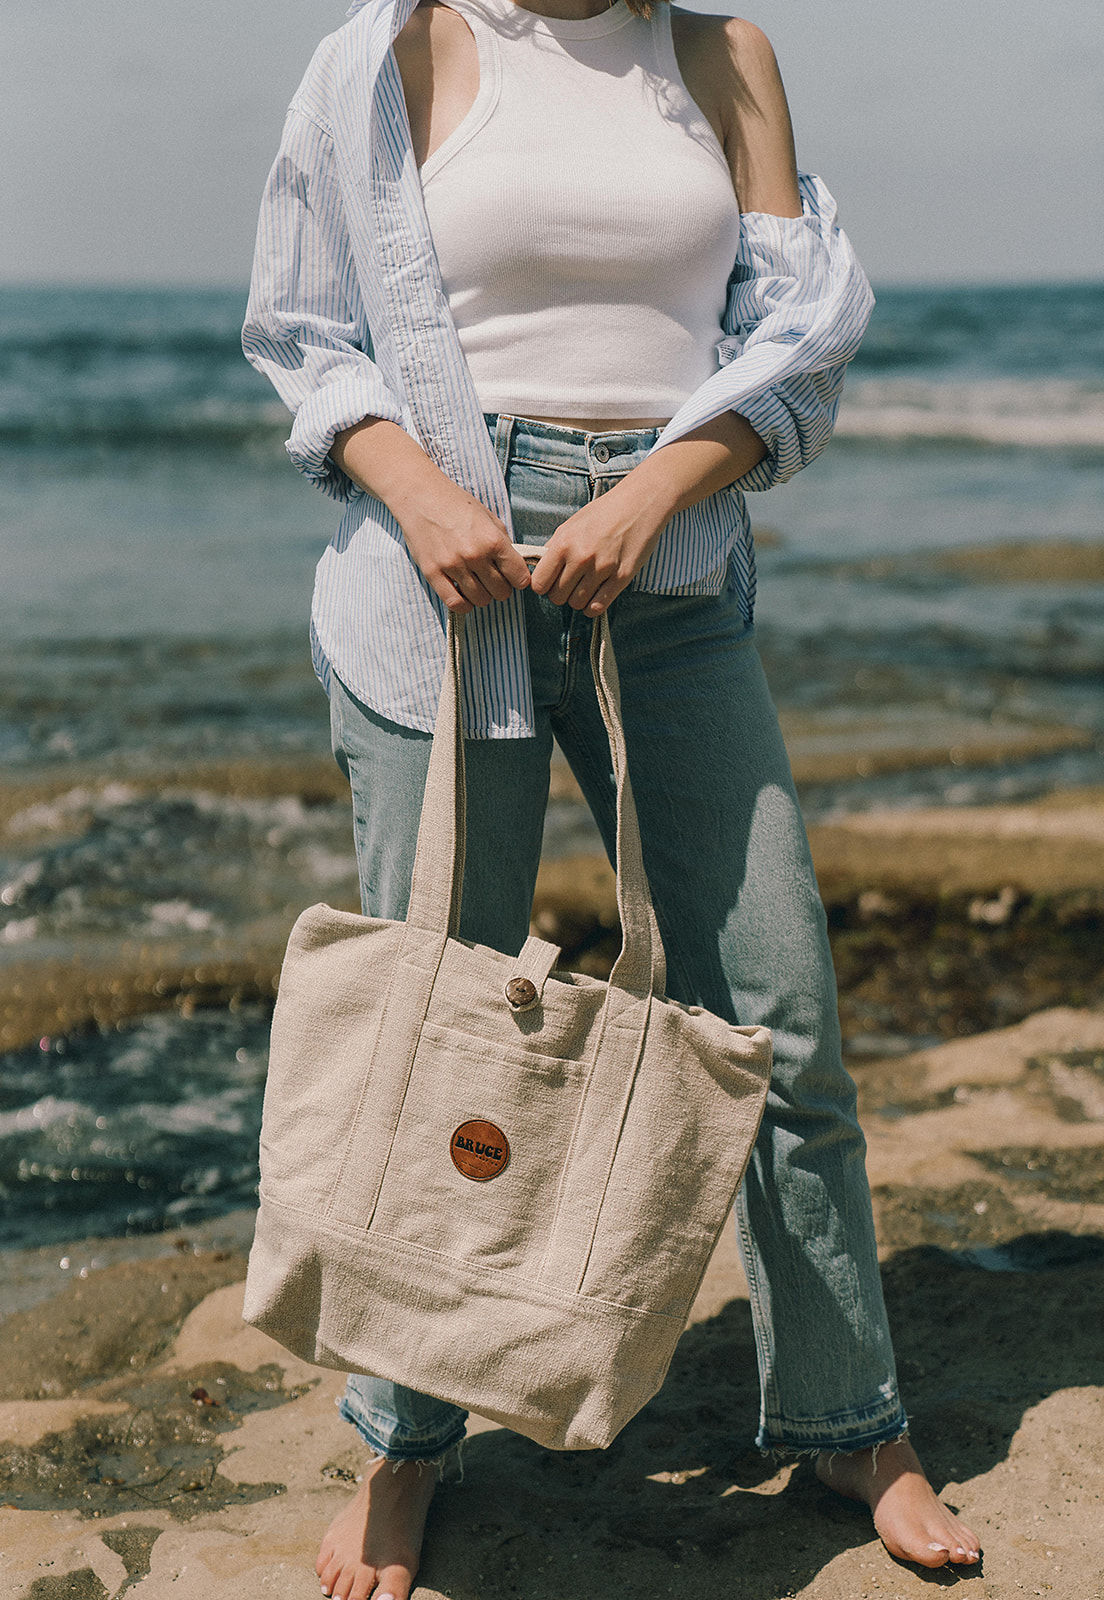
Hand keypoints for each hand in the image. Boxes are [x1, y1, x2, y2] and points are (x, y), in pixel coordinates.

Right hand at [398, 477, 531, 615]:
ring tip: (477, 585)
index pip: (519, 577)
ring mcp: (453, 566)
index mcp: (493, 540)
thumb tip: (515, 566)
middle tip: (493, 580)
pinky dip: (464, 604)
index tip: (513, 577)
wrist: (420, 496)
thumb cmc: (456, 504)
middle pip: (501, 592)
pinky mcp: (433, 573)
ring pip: (480, 600)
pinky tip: (464, 594)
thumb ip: (503, 542)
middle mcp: (475, 555)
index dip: (519, 580)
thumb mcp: (488, 517)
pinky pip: (455, 603)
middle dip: (501, 588)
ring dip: (482, 596)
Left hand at [528, 478, 668, 614]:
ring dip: (578, 600)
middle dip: (561, 594)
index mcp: (564, 543)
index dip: (543, 586)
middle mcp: (581, 558)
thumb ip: (554, 548)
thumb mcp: (571, 525)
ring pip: (577, 604)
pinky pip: (598, 607)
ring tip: (585, 587)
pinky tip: (596, 596)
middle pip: (557, 597)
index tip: (551, 581)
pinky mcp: (621, 577)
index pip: (539, 584)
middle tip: (570, 584)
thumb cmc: (603, 513)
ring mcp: (602, 569)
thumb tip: (540, 570)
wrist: (639, 503)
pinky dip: (593, 607)